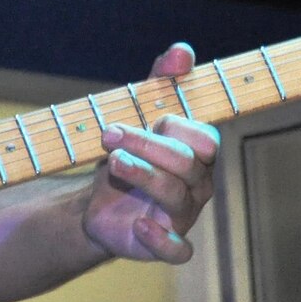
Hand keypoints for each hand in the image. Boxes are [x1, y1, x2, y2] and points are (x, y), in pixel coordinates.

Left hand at [83, 43, 219, 263]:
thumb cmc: (128, 155)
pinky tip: (139, 226)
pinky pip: (179, 251)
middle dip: (146, 145)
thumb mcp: (139, 113)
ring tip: (112, 164)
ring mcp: (183, 216)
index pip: (204, 138)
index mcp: (197, 153)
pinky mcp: (164, 245)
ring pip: (176, 198)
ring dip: (142, 176)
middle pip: (185, 164)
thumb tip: (182, 50)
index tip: (136, 119)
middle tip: (108, 136)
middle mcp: (197, 185)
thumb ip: (162, 80)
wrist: (96, 203)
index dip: (172, 127)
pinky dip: (162, 240)